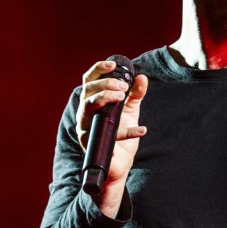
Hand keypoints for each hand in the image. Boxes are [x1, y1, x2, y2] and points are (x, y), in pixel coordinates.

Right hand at [75, 58, 148, 216]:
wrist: (120, 163)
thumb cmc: (121, 134)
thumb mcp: (130, 111)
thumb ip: (135, 94)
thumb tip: (142, 77)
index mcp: (92, 102)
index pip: (89, 81)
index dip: (98, 70)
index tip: (113, 64)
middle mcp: (84, 113)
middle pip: (87, 91)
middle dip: (105, 85)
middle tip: (123, 86)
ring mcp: (85, 128)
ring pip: (87, 107)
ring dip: (104, 98)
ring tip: (123, 97)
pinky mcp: (91, 143)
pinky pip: (106, 134)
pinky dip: (126, 132)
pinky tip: (141, 130)